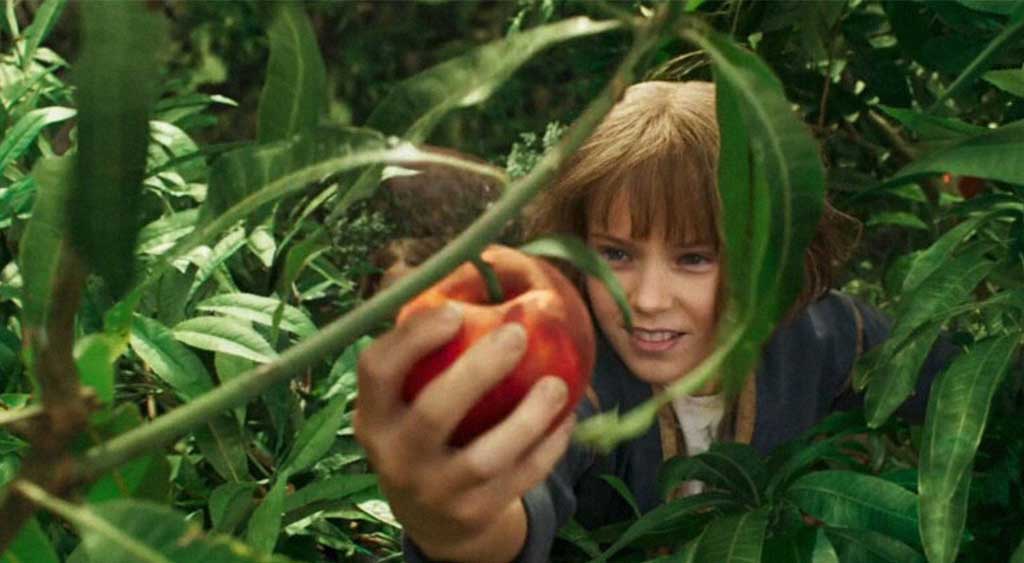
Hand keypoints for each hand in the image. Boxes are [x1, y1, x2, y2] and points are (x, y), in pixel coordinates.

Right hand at [353, 304, 575, 561]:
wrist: (433, 516)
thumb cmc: (424, 425)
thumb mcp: (408, 393)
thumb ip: (426, 338)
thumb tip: (463, 262)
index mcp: (372, 414)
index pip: (376, 370)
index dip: (412, 338)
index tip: (454, 310)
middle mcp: (395, 456)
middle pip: (433, 414)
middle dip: (477, 371)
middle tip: (517, 335)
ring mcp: (434, 491)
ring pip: (484, 458)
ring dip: (527, 418)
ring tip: (557, 384)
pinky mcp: (472, 514)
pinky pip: (518, 480)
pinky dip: (547, 449)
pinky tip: (567, 419)